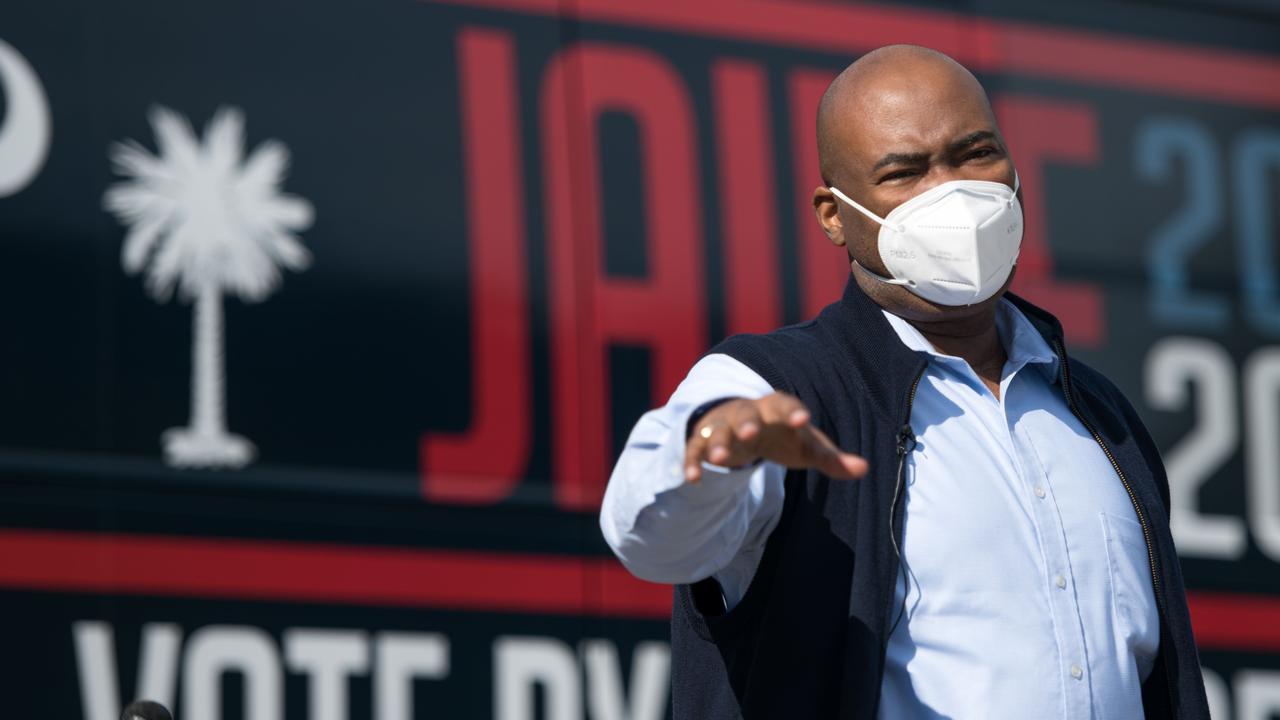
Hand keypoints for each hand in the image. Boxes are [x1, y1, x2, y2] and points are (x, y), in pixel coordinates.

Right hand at [685, 392, 868, 482]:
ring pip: (718, 432)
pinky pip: (696, 449)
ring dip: (718, 443)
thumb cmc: (781, 436)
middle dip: (747, 422)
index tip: (804, 419)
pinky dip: (693, 462)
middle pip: (746, 414)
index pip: (785, 405)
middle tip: (750, 432)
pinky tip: (693, 478)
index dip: (793, 411)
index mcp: (775, 409)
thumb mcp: (806, 446)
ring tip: (721, 459)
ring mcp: (723, 427)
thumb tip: (863, 469)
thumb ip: (831, 458)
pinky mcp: (704, 442)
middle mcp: (746, 413)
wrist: (742, 426)